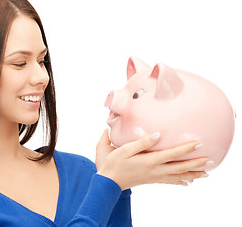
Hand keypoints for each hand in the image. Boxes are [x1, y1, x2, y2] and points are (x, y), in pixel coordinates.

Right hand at [95, 129, 209, 189]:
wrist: (107, 181)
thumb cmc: (111, 163)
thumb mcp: (123, 149)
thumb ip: (140, 142)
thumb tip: (156, 134)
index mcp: (148, 160)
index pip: (171, 154)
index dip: (186, 149)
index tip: (198, 143)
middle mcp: (154, 170)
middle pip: (179, 167)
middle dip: (195, 164)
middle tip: (209, 160)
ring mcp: (153, 176)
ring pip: (177, 176)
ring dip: (192, 174)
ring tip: (204, 174)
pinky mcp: (150, 180)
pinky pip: (169, 181)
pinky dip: (180, 181)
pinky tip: (186, 182)